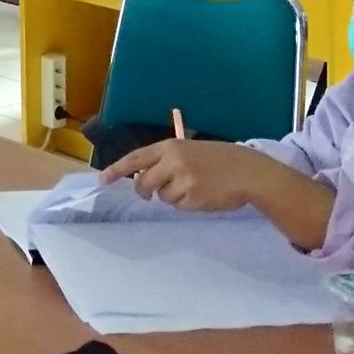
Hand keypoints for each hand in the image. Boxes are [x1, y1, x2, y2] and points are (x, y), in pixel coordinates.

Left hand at [100, 139, 282, 214]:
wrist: (250, 172)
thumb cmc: (221, 159)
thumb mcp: (191, 151)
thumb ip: (168, 160)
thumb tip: (146, 176)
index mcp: (171, 146)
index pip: (136, 158)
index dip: (118, 169)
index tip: (103, 179)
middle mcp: (173, 162)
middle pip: (144, 182)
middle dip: (145, 191)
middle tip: (150, 193)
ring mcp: (183, 181)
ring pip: (163, 196)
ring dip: (173, 196)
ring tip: (195, 187)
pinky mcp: (193, 199)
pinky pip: (180, 206)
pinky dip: (187, 204)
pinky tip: (204, 195)